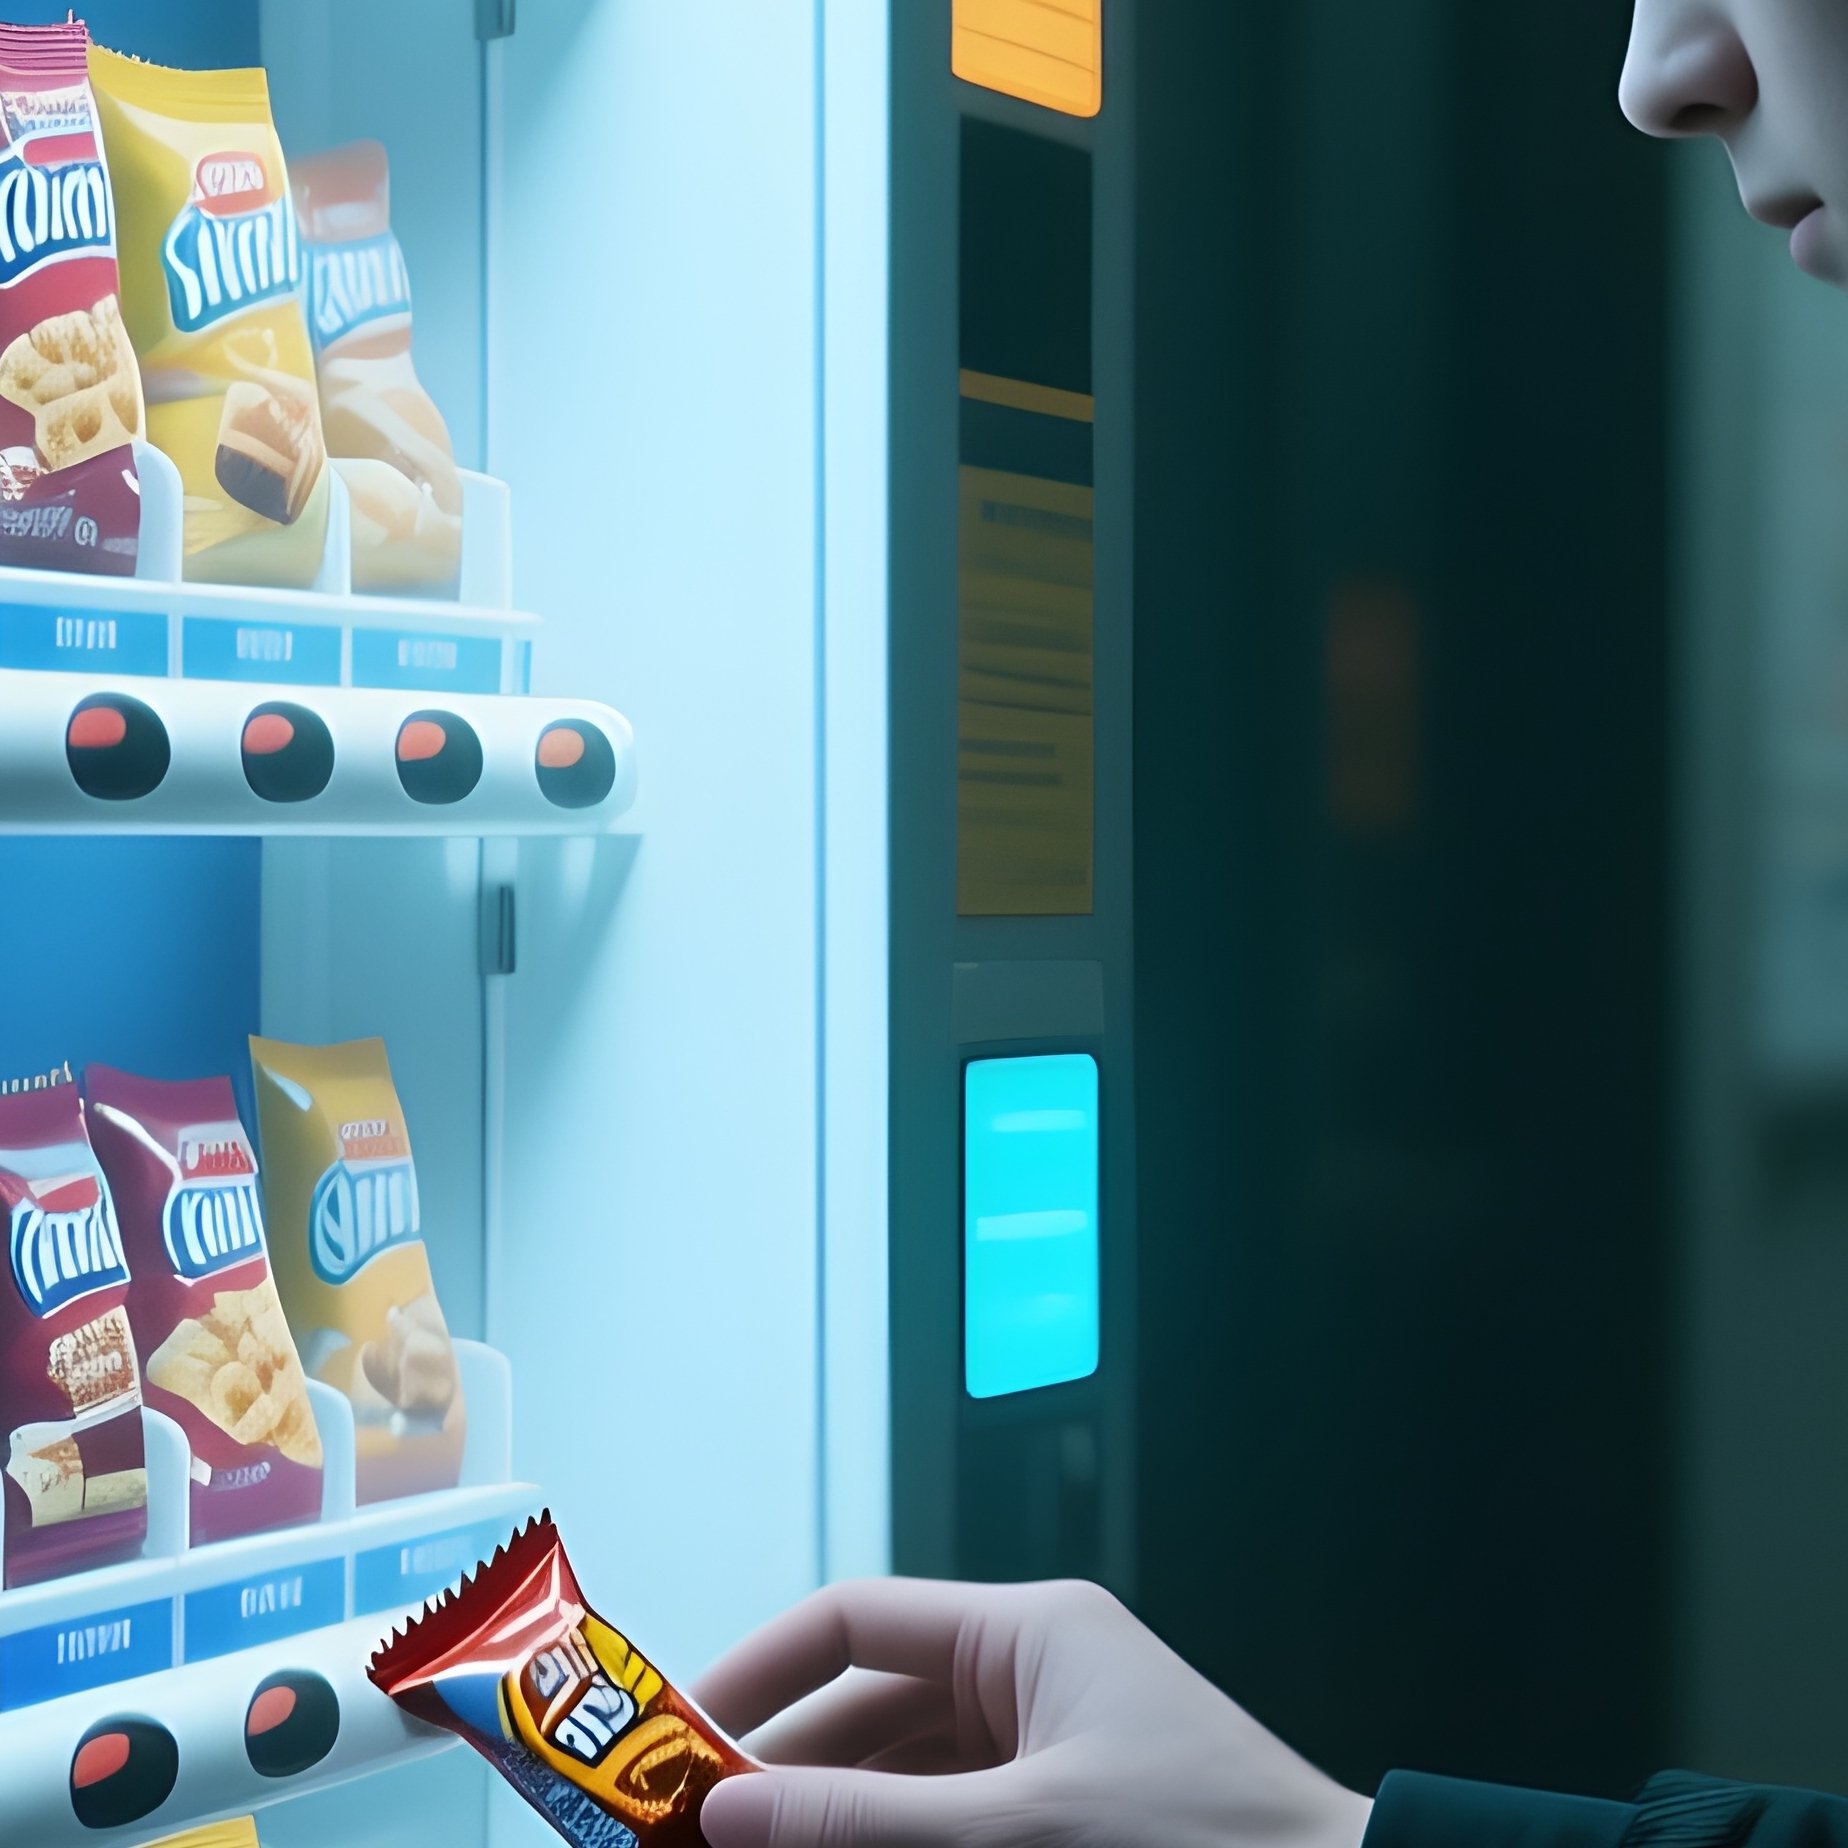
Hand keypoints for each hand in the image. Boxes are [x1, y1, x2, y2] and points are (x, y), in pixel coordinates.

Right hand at [692, 1577, 1374, 1847]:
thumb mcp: (1017, 1836)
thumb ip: (863, 1822)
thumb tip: (721, 1812)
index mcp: (1025, 1634)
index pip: (855, 1623)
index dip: (758, 1675)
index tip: (676, 1741)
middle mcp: (1030, 1681)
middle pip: (868, 1715)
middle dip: (781, 1778)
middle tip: (689, 1838)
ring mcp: (1048, 1757)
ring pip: (902, 1783)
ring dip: (829, 1825)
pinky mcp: (1063, 1822)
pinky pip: (949, 1827)